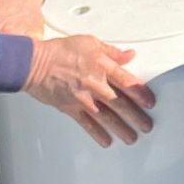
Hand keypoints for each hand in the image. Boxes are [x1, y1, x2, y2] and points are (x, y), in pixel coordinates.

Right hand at [24, 34, 155, 146]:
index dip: (141, 94)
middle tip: (146, 126)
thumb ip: (112, 52)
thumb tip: (129, 55)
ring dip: (121, 129)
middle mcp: (94, 84)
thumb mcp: (89, 43)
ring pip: (106, 117)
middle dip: (136, 117)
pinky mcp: (70, 109)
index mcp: (101, 66)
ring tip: (131, 137)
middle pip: (120, 103)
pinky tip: (106, 141)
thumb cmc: (59, 52)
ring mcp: (82, 99)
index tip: (150, 103)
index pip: (127, 82)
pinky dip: (97, 134)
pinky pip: (86, 124)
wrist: (33, 63)